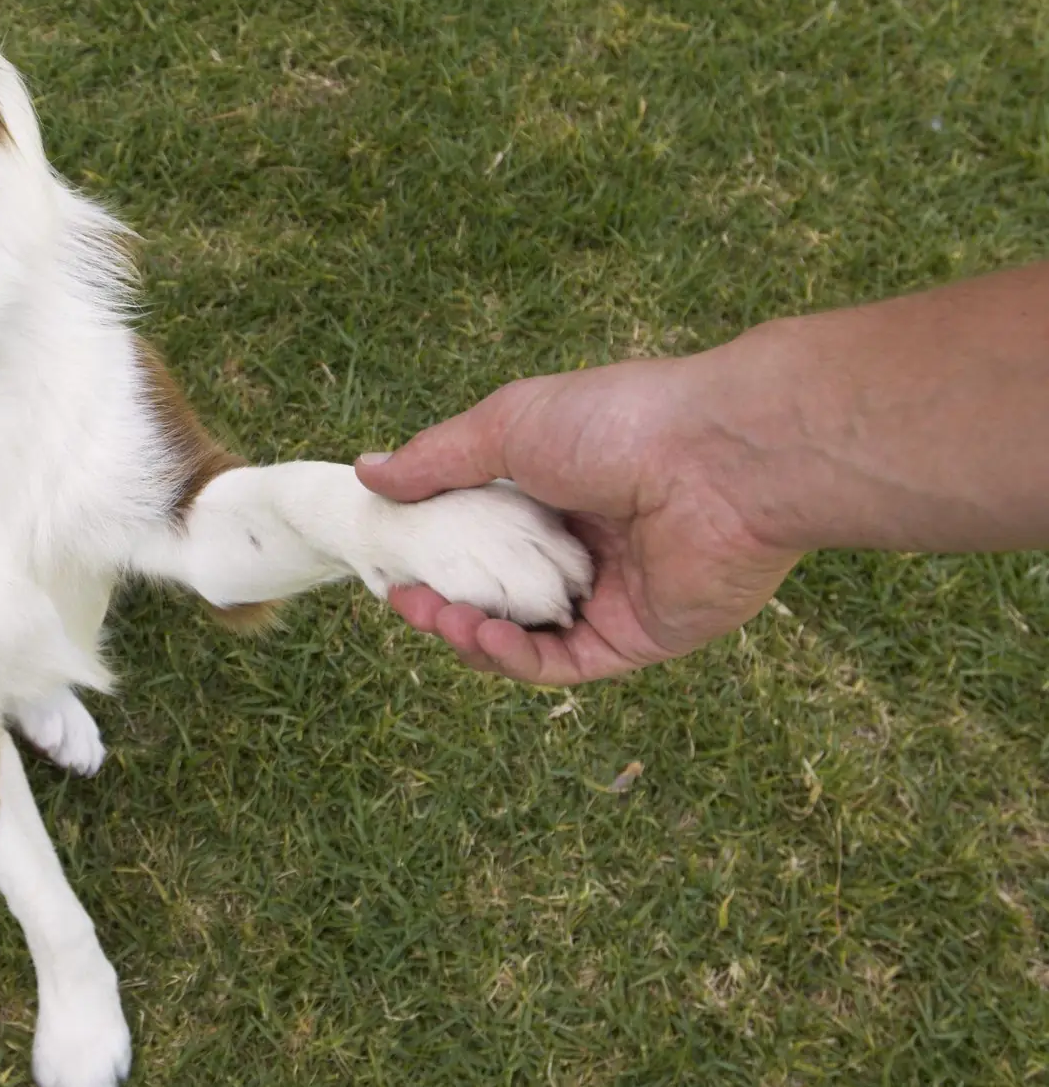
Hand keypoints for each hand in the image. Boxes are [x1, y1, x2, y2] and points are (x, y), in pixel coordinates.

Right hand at [353, 357, 801, 684]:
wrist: (720, 460)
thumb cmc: (617, 424)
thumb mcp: (507, 427)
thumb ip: (437, 460)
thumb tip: (367, 472)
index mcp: (559, 486)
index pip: (482, 532)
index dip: (436, 550)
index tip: (395, 558)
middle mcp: (585, 542)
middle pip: (499, 589)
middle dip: (446, 600)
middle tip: (406, 599)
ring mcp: (613, 593)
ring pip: (527, 634)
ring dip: (473, 634)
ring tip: (437, 619)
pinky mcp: (641, 637)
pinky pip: (567, 661)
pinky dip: (517, 658)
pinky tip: (482, 639)